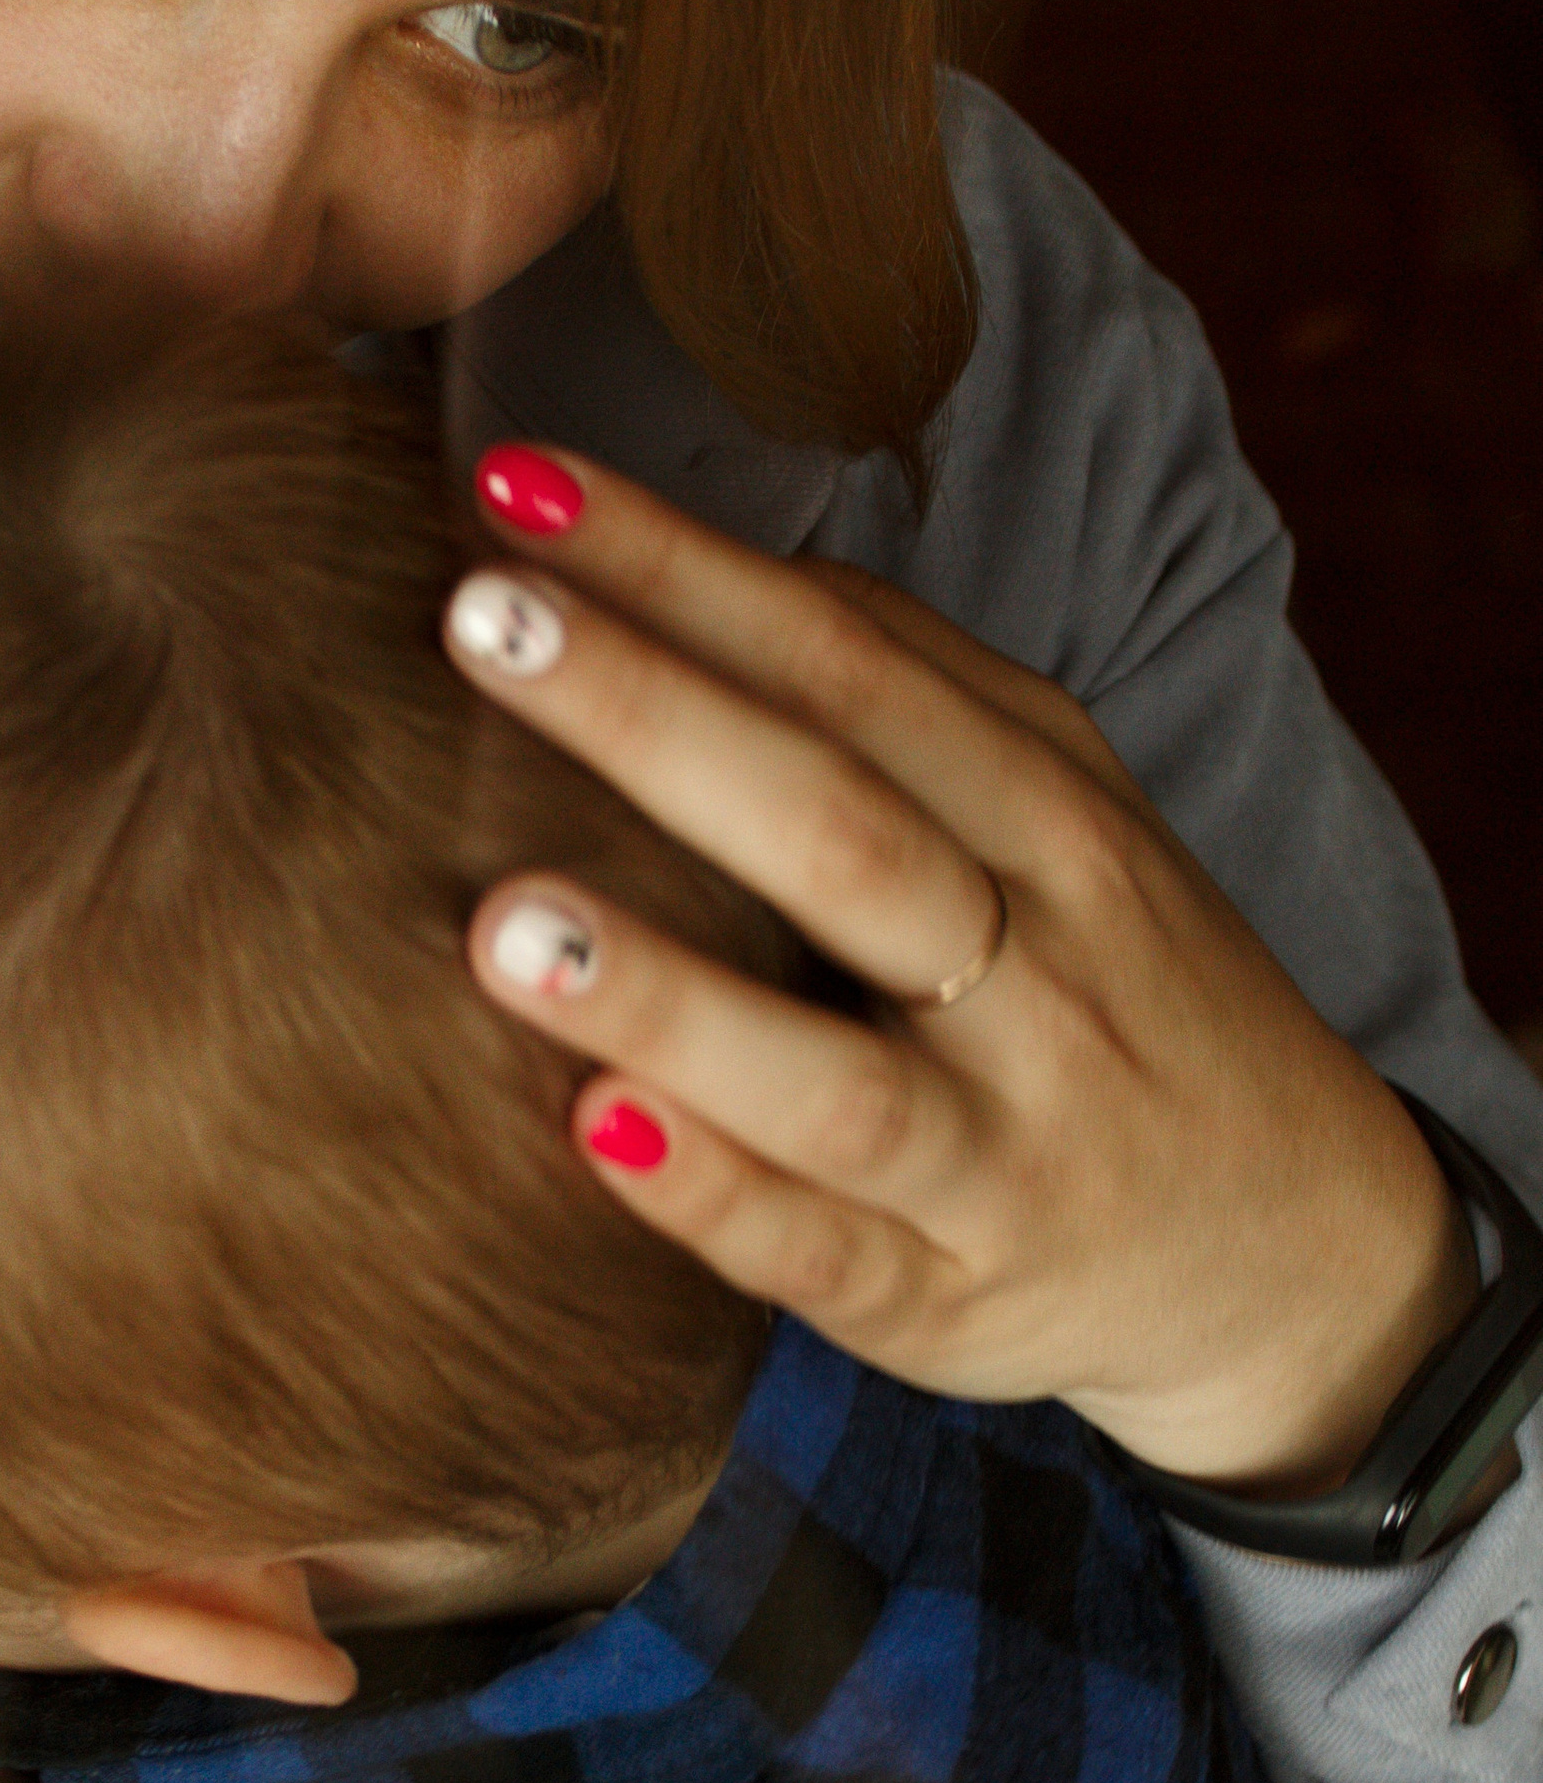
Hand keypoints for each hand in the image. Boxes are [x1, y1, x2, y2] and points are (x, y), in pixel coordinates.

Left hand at [452, 453, 1473, 1494]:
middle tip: (474, 617)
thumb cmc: (1112, 992)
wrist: (1308, 1252)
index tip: (516, 483)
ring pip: (832, 1072)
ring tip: (505, 919)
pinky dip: (713, 1197)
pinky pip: (824, 1252)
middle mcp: (1039, 972)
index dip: (684, 569)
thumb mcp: (1059, 821)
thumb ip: (901, 696)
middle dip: (652, 717)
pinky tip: (592, 1133)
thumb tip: (676, 561)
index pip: (850, 665)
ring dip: (669, 994)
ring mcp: (1000, 1149)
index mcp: (1049, 816)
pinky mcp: (949, 1298)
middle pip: (837, 825)